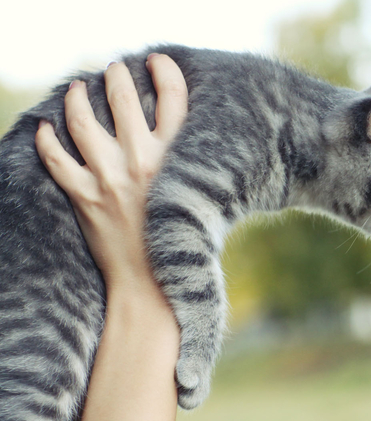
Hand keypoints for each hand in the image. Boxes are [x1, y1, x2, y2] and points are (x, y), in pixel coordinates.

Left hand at [34, 54, 187, 293]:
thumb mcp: (202, 203)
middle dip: (116, 76)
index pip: (174, 98)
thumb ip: (192, 171)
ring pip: (83, 120)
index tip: (158, 61)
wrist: (153, 286)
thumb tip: (186, 145)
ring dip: (77, 97)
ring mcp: (109, 177)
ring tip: (77, 89)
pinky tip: (46, 128)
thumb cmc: (183, 248)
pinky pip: (55, 158)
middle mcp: (143, 162)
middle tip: (114, 71)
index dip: (165, 71)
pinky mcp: (84, 197)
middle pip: (123, 98)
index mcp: (178, 160)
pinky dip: (47, 140)